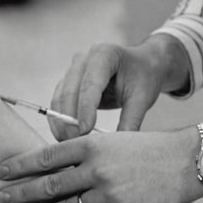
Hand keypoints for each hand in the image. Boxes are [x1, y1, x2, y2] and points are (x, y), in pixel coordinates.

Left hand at [0, 128, 202, 202]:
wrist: (185, 161)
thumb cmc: (148, 148)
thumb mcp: (113, 139)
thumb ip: (85, 151)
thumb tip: (54, 164)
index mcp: (92, 143)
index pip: (46, 155)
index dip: (20, 165)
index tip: (2, 171)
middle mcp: (96, 168)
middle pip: (48, 184)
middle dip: (21, 193)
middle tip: (1, 199)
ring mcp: (109, 194)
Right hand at [49, 37, 186, 139]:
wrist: (142, 65)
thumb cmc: (144, 77)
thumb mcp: (142, 97)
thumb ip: (130, 120)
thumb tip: (117, 147)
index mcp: (104, 54)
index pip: (90, 83)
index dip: (85, 108)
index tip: (85, 131)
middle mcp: (84, 58)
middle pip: (70, 90)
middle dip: (70, 119)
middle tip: (76, 144)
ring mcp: (74, 68)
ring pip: (60, 97)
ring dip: (61, 122)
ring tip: (71, 144)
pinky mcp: (69, 81)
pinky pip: (59, 101)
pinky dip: (60, 119)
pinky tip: (66, 136)